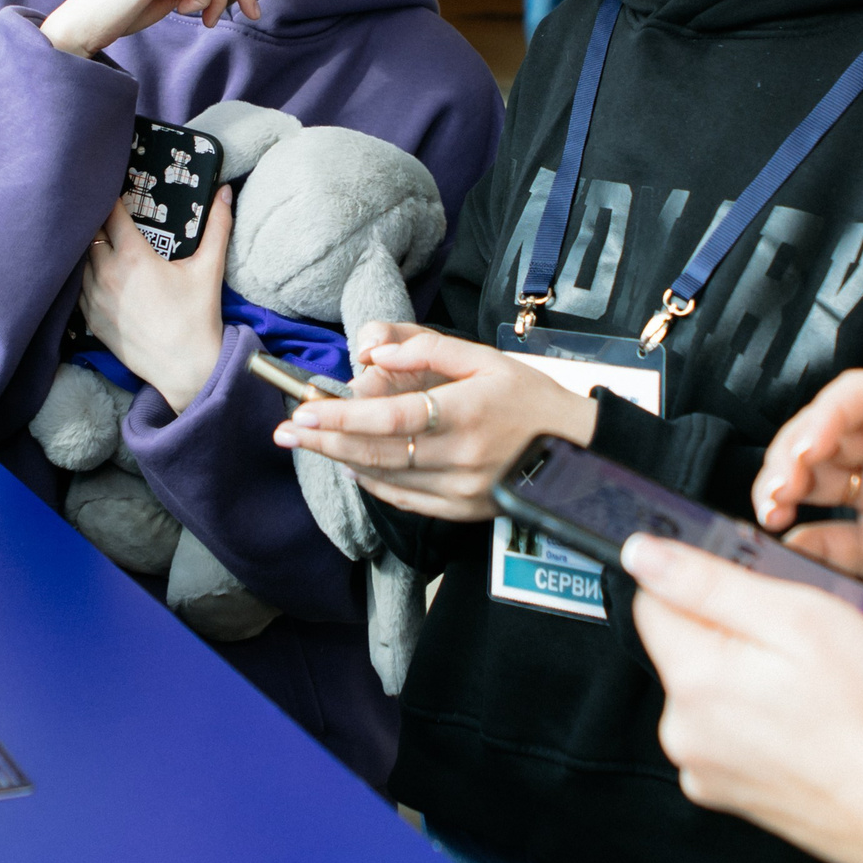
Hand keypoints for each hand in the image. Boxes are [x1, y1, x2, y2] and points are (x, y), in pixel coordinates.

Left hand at [79, 187, 232, 413]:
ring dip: (90, 250)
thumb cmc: (197, 317)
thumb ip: (217, 226)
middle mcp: (107, 275)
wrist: (185, 368)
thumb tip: (226, 192)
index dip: (112, 198)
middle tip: (111, 217)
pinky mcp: (91, 320)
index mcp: (133, 257)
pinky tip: (97, 275)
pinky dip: (85, 278)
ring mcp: (95, 299)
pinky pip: (78, 289)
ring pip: (80, 262)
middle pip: (91, 235)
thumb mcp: (209, 268)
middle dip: (99, 223)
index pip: (110, 214)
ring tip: (102, 243)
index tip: (116, 190)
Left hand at [271, 328, 596, 521]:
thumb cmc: (529, 398)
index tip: (303, 412)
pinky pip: (404, 499)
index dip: (342, 417)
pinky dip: (372, 481)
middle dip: (325, 441)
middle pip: (377, 453)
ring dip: (342, 459)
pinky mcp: (462, 512)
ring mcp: (461, 491)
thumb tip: (373, 352)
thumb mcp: (485, 358)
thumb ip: (426, 350)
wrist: (578, 452)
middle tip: (285, 432)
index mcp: (468, 413)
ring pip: (386, 479)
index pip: (391, 419)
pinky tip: (351, 462)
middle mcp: (462, 457)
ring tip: (309, 442)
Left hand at [625, 532, 862, 862]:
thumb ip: (710, 582)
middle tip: (798, 644)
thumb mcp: (800, 618)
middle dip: (732, 633)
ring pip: (708, 689)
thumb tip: (642, 554)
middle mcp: (684, 731)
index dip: (703, 583)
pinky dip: (759, 719)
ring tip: (812, 688)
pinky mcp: (730, 794)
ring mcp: (706, 769)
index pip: (652, 601)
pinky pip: (728, 732)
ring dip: (748, 676)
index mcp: (693, 680)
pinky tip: (808, 723)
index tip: (753, 593)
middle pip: (682, 646)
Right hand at [753, 370, 862, 656]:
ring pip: (815, 484)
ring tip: (769, 510)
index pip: (858, 400)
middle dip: (789, 453)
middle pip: (824, 437)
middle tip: (776, 486)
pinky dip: (800, 541)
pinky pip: (828, 543)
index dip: (821, 415)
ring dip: (783, 489)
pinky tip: (791, 546)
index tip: (805, 446)